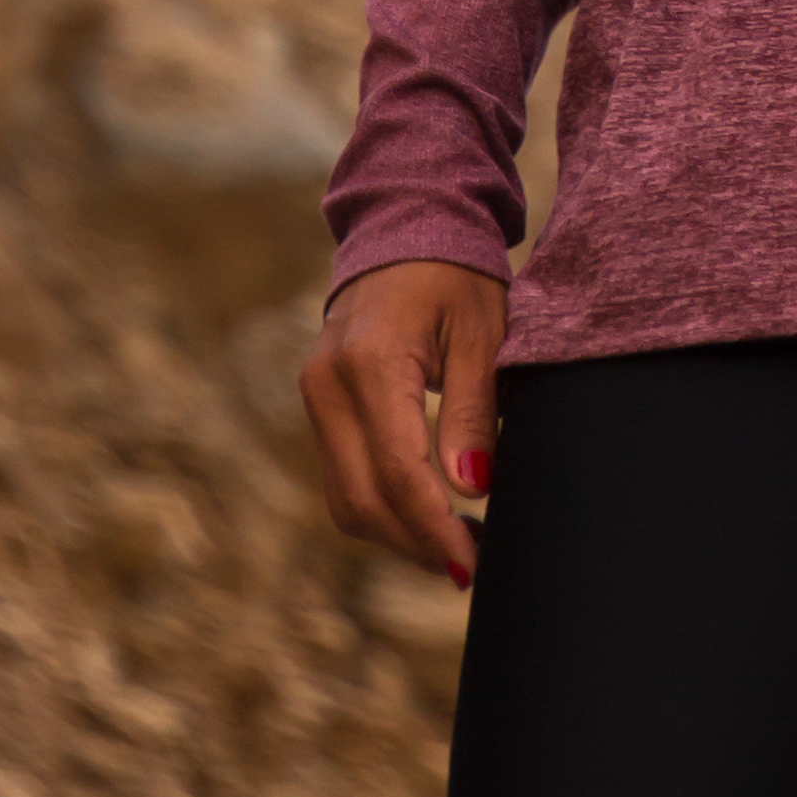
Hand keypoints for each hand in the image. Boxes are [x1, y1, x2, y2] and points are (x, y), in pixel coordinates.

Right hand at [301, 259, 506, 587]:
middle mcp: (327, 385)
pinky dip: (380, 509)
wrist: (404, 229)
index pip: (397, 469)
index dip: (434, 526)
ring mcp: (315, 397)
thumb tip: (471, 487)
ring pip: (345, 499)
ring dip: (397, 535)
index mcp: (371, 362)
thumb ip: (474, 410)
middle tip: (471, 568)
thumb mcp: (482, 332)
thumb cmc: (455, 275)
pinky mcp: (319, 407)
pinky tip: (426, 517)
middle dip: (415, 543)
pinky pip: (342, 478)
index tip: (471, 563)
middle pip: (362, 498)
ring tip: (456, 549)